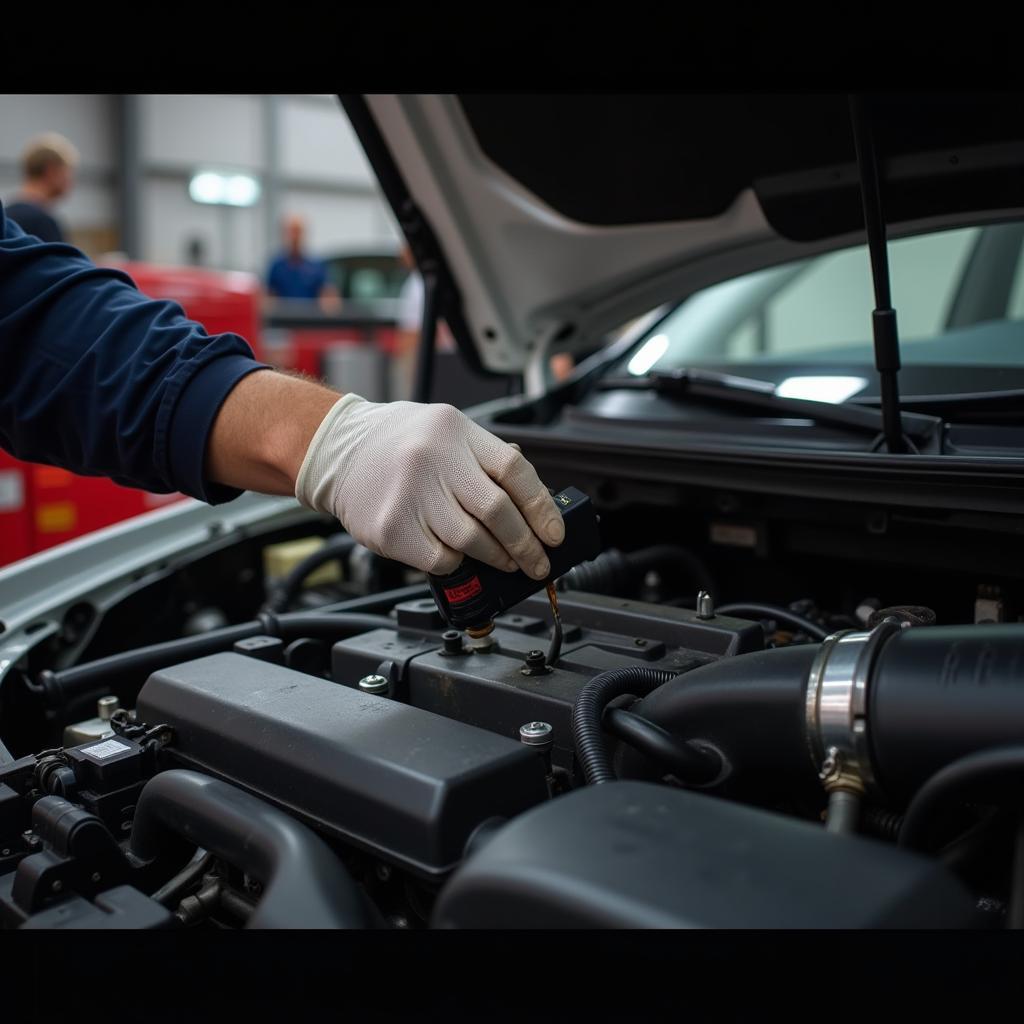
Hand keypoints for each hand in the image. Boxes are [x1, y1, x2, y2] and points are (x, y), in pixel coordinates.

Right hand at [294, 394, 564, 576]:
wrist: (338, 448)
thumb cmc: (399, 443)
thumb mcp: (447, 432)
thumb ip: (486, 461)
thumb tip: (534, 507)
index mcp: (456, 431)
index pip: (514, 472)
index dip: (542, 508)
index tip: (555, 534)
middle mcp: (433, 459)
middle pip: (498, 511)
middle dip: (526, 544)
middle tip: (537, 561)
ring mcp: (410, 494)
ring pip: (473, 540)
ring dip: (498, 557)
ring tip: (506, 562)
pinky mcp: (391, 528)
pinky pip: (441, 558)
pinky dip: (459, 563)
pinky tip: (461, 557)